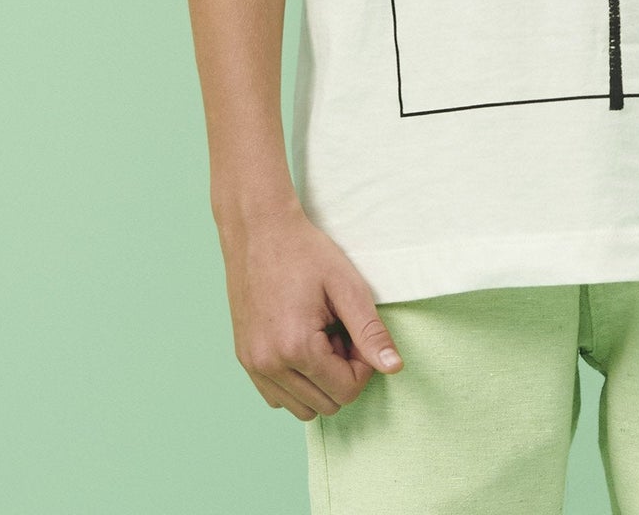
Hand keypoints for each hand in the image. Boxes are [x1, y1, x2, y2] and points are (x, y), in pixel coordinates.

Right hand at [215, 199, 404, 418]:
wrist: (260, 230)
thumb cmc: (305, 252)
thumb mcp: (347, 286)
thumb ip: (371, 332)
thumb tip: (394, 368)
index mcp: (296, 347)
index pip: (346, 392)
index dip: (362, 365)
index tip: (356, 332)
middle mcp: (269, 364)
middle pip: (325, 404)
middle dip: (341, 373)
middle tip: (339, 331)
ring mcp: (252, 365)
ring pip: (301, 408)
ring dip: (319, 381)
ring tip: (320, 337)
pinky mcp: (244, 360)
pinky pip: (277, 397)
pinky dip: (296, 383)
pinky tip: (301, 345)